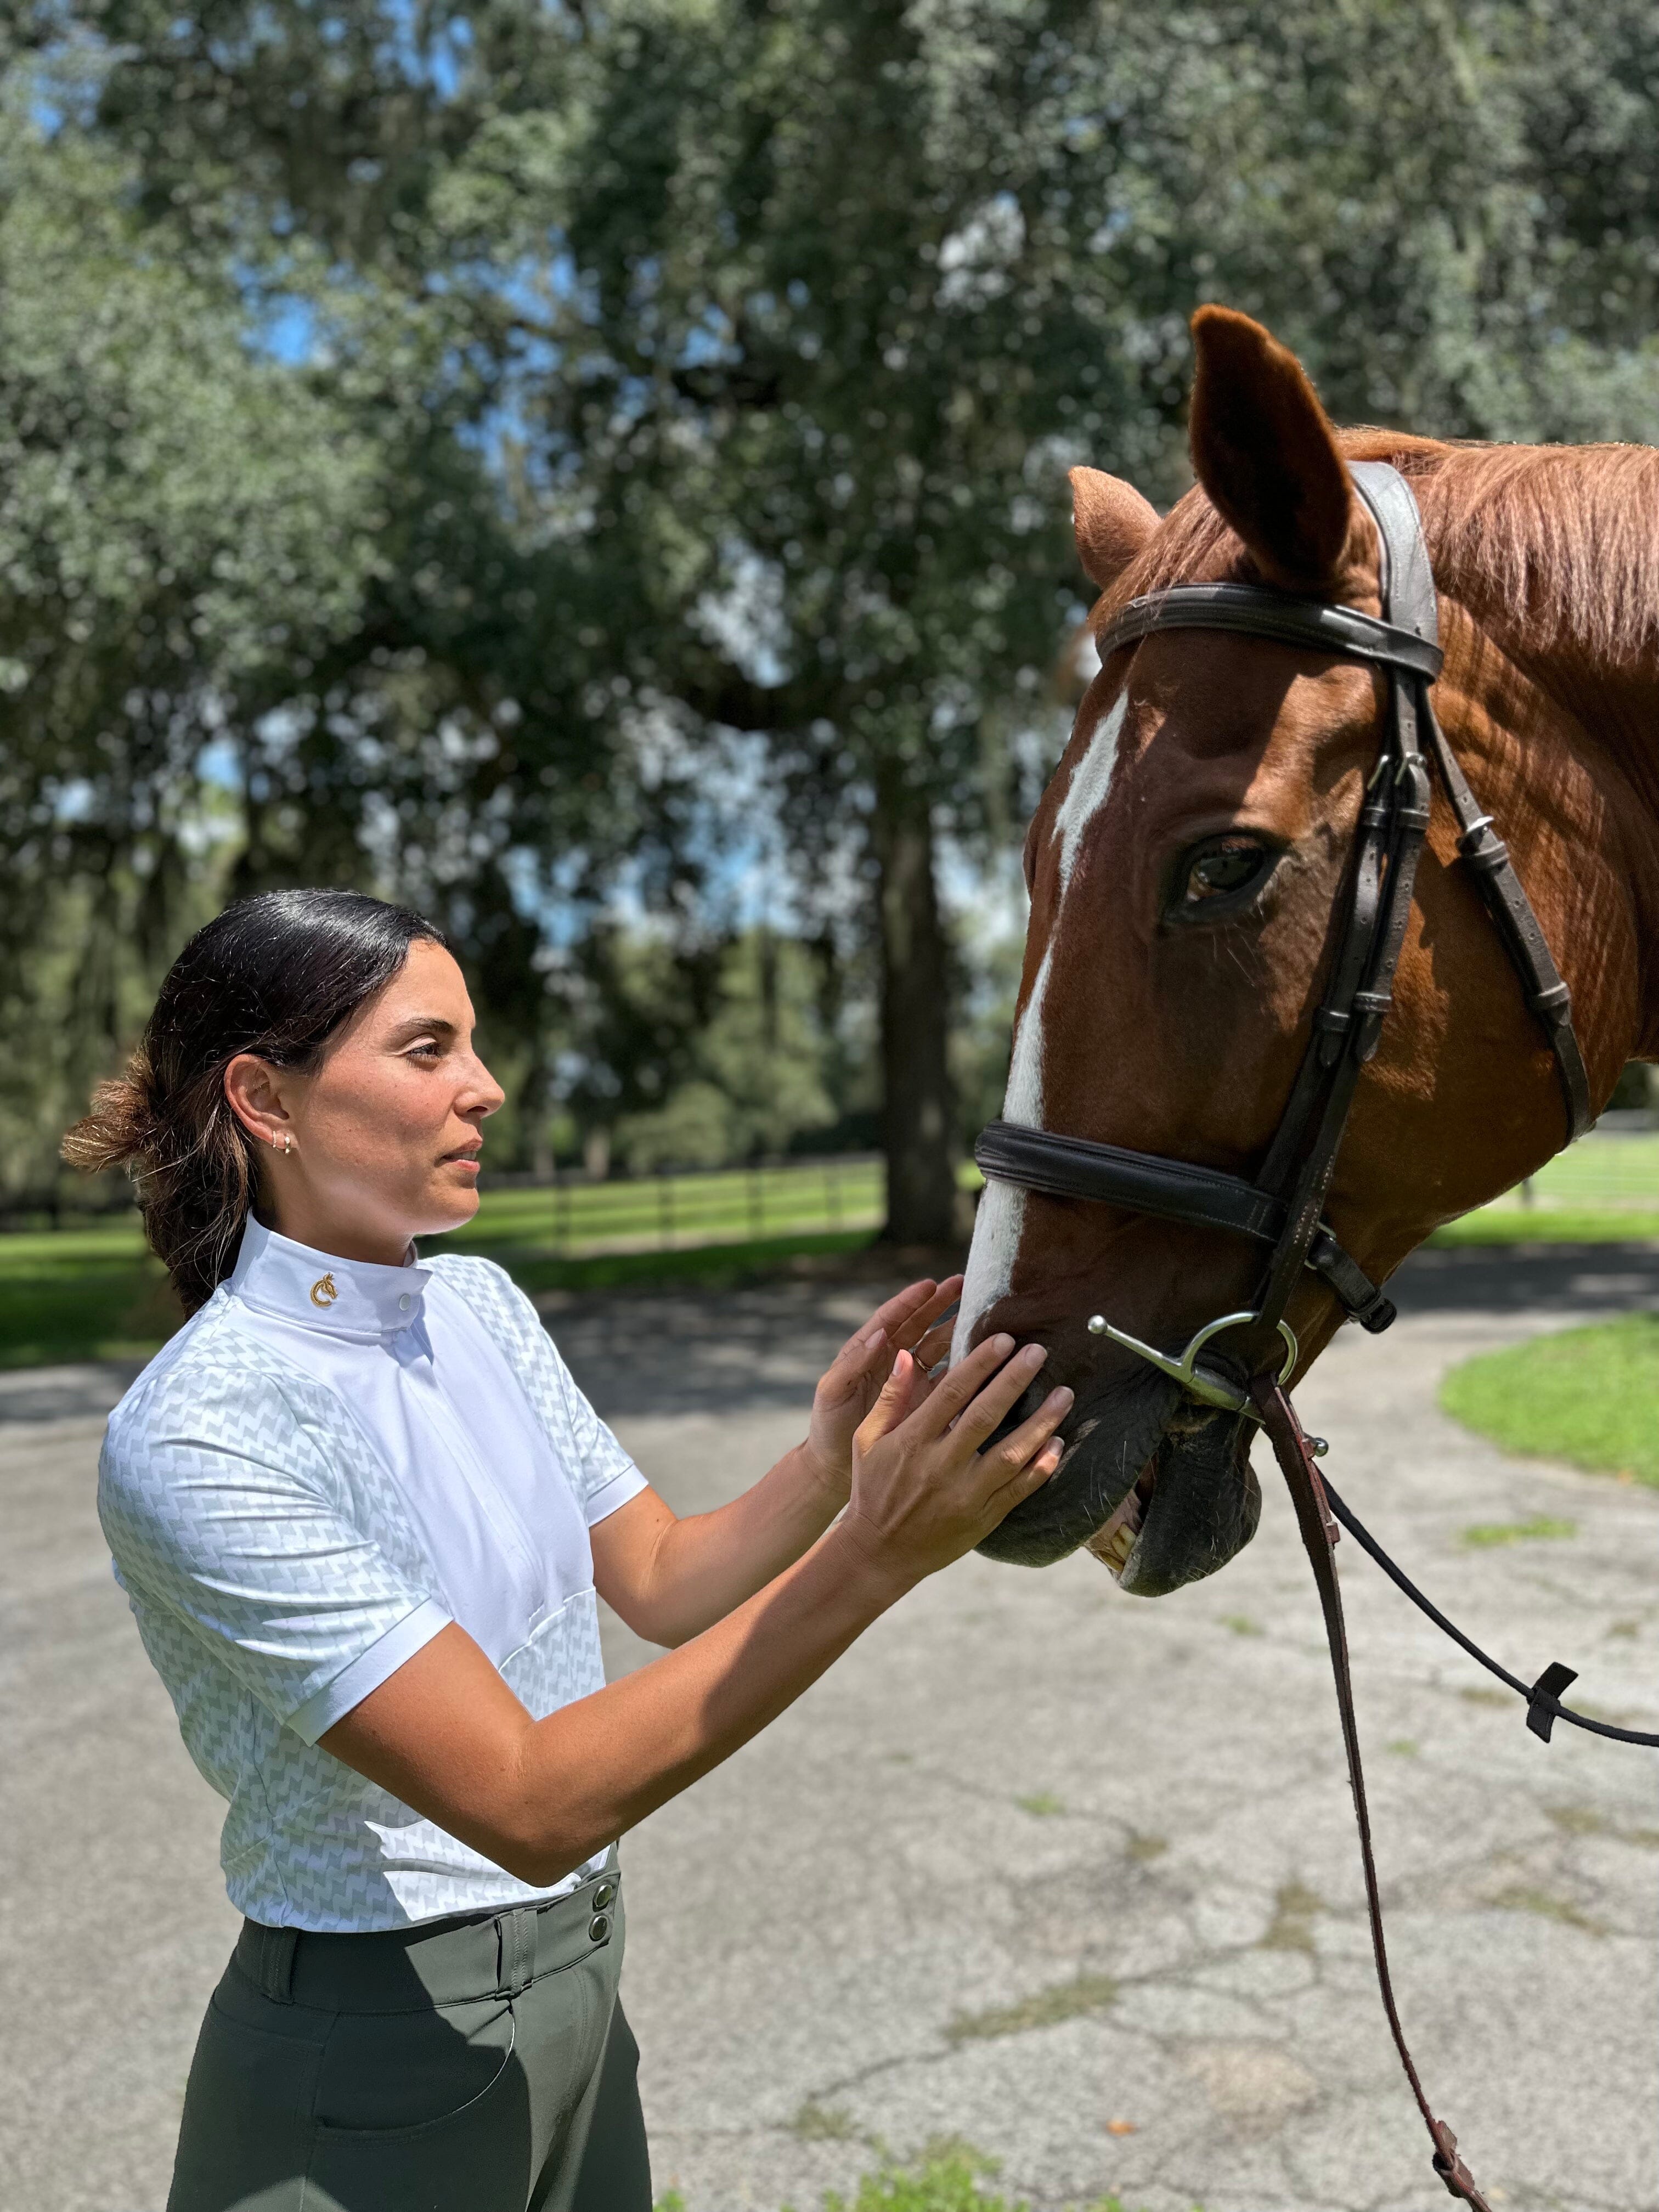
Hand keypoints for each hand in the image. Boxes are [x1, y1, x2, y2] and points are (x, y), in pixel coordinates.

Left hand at [800, 1275, 963, 1501]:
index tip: (930, 1285)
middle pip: (919, 1324)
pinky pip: (947, 1377)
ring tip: (981, 1313)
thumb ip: (852, 1364)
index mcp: (867, 1351)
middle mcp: (891, 1360)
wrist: (835, 1466)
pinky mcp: (923, 1400)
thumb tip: (879, 1335)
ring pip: (937, 1346)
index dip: (911, 1301)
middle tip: (963, 1284)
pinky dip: (964, 1365)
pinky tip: (984, 1354)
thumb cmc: (828, 1426)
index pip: (891, 1319)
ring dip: (956, 1328)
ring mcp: (910, 1379)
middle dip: (940, 1303)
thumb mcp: (832, 1392)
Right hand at [838, 1333, 1071, 1588]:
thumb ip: (890, 1398)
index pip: (951, 1393)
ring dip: (1041, 1422)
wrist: (879, 1552)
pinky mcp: (983, 1517)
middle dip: (1014, 1380)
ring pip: (1012, 1454)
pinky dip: (1042, 1467)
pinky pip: (1020, 1490)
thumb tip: (904, 1355)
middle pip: (985, 1416)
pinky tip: (1058, 1443)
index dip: (979, 1364)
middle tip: (1040, 1351)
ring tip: (1064, 1394)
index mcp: (913, 1441)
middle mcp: (941, 1465)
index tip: (1003, 1339)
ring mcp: (965, 1494)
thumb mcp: (868, 1440)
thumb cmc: (872, 1488)